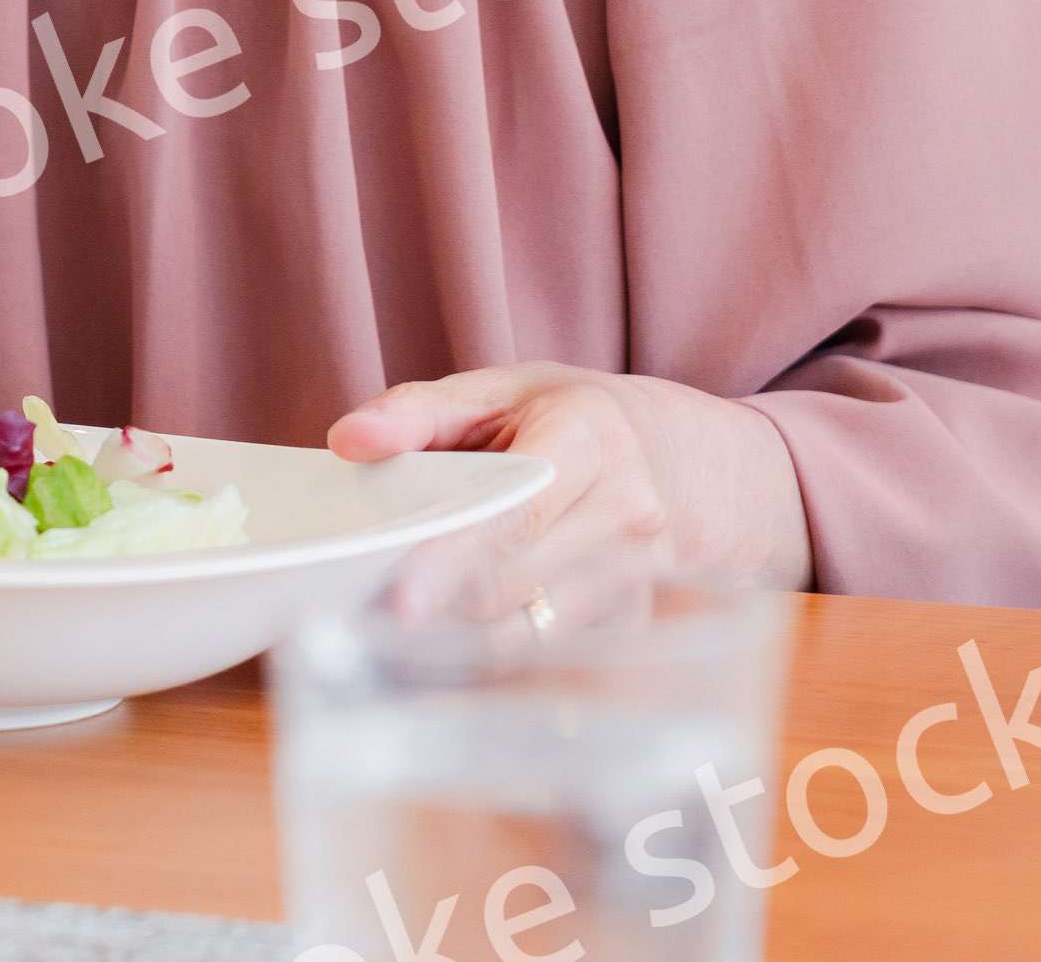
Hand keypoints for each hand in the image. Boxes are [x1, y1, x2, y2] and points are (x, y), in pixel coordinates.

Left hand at [325, 365, 813, 626]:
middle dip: (440, 597)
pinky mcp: (632, 624)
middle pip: (514, 583)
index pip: (514, 515)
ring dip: (460, 627)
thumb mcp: (502, 389)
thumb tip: (348, 440)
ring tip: (411, 609)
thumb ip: (417, 412)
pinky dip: (495, 643)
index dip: (452, 560)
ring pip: (528, 628)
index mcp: (587, 442)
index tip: (400, 600)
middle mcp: (626, 514)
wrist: (693, 463)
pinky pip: (547, 650)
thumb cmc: (578, 420)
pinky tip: (465, 626)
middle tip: (370, 600)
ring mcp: (639, 578)